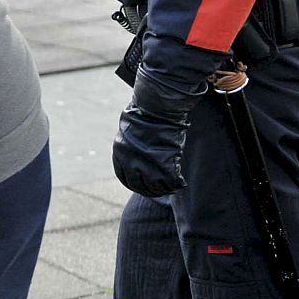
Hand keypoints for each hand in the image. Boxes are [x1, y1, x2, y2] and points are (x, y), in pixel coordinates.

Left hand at [113, 64, 200, 195]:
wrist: (156, 106)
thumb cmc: (146, 113)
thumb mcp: (132, 132)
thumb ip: (134, 147)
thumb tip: (140, 160)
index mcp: (119, 152)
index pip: (125, 177)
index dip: (135, 185)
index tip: (144, 187)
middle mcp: (129, 159)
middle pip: (138, 185)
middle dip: (150, 190)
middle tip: (161, 192)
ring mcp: (145, 162)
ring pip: (154, 185)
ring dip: (163, 189)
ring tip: (170, 187)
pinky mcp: (164, 162)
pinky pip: (169, 180)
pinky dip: (175, 183)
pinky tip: (179, 182)